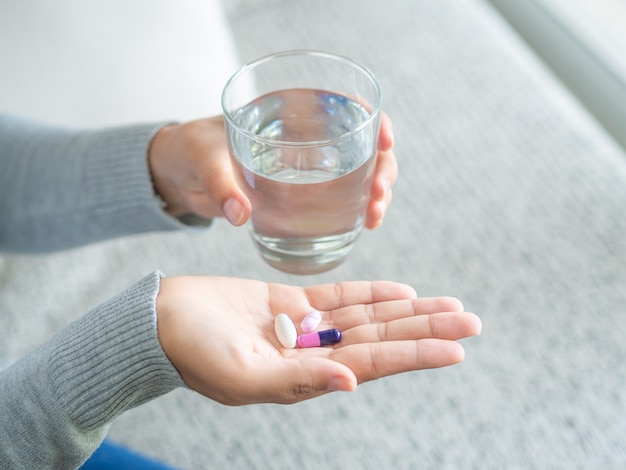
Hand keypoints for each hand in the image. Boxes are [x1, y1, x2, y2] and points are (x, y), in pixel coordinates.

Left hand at [148, 113, 396, 228]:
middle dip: (382, 168)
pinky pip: (341, 199)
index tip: (384, 140)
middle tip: (377, 194)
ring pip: (360, 174)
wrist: (179, 174)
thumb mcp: (203, 159)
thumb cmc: (190, 150)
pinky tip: (367, 225)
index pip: (344, 106)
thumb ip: (219, 184)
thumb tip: (240, 214)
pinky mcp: (302, 195)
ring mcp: (307, 168)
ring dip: (377, 192)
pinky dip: (359, 210)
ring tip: (374, 216)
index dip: (373, 119)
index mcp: (288, 112)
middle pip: (363, 145)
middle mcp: (306, 138)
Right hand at [156, 276, 480, 404]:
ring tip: (449, 306)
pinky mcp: (290, 302)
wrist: (161, 322)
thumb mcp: (244, 375)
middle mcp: (314, 352)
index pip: (373, 362)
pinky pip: (340, 297)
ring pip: (369, 317)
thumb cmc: (194, 353)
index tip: (456, 349)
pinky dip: (371, 294)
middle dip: (426, 330)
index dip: (415, 354)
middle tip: (471, 321)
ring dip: (408, 311)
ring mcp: (304, 326)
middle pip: (382, 338)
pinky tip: (401, 293)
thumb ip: (298, 379)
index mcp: (306, 376)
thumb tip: (351, 381)